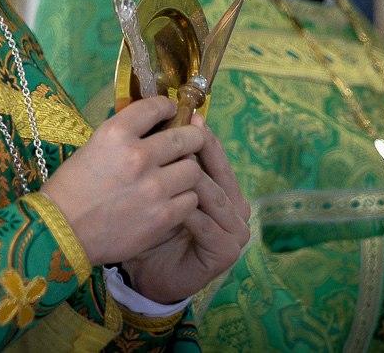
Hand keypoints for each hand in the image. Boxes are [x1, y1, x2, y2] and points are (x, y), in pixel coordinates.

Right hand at [41, 97, 213, 264]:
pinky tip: (173, 199)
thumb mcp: (94, 146)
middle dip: (192, 137)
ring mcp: (153, 187)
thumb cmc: (73, 186)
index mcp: (116, 133)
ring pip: (194, 169)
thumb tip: (154, 125)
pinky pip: (190, 199)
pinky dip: (184, 198)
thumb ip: (126, 135)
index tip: (172, 111)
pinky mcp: (162, 216)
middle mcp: (138, 155)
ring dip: (188, 171)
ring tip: (179, 175)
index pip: (156, 107)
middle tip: (191, 141)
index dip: (168, 107)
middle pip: (186, 137)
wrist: (62, 231)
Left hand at [122, 115, 249, 302]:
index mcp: (225, 187)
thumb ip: (168, 156)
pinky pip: (206, 225)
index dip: (201, 136)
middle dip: (198, 153)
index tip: (187, 116)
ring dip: (191, 181)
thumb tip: (163, 112)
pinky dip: (187, 212)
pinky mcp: (226, 252)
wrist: (146, 272)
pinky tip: (167, 202)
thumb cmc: (150, 222)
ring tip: (168, 166)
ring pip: (214, 196)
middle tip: (181, 135)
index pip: (215, 155)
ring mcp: (235, 231)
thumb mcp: (158, 183)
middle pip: (219, 172)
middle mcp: (237, 206)